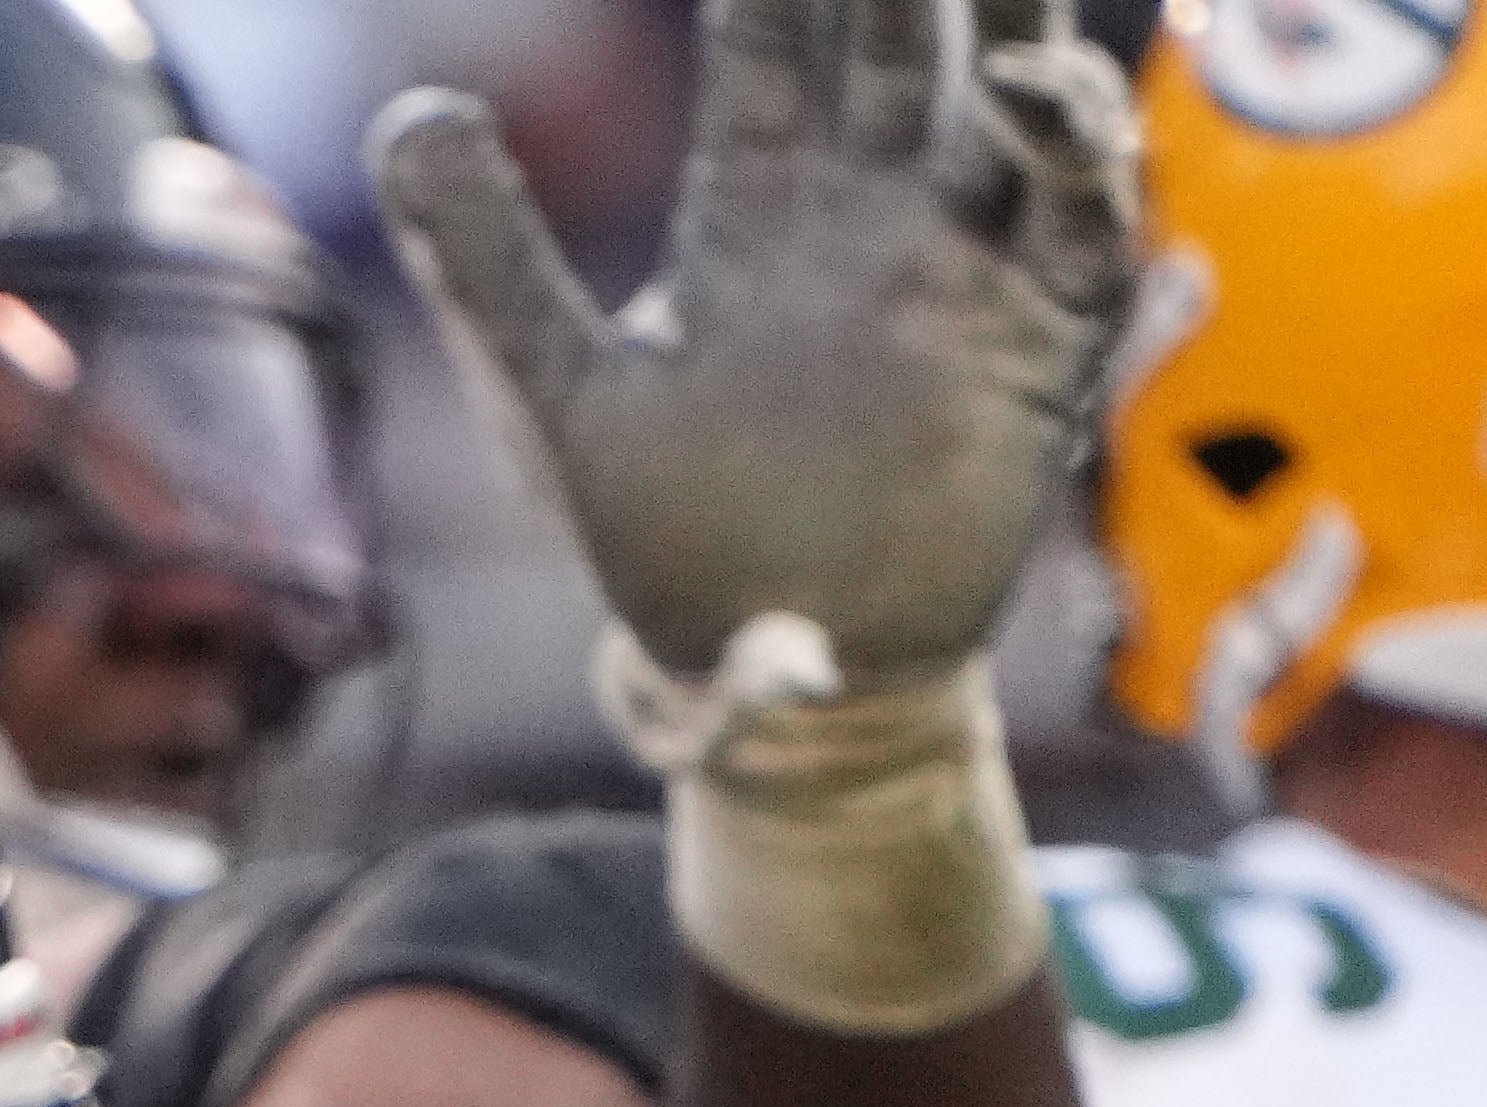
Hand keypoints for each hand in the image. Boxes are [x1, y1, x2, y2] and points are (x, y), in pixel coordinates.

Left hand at [372, 0, 1134, 692]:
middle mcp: (869, 212)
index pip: (775, 42)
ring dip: (1015, 17)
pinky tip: (1027, 86)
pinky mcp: (1035, 341)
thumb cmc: (661, 528)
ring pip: (1009, 104)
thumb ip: (485, 255)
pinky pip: (1079, 221)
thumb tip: (407, 113)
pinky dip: (1069, 147)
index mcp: (755, 204)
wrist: (763, 663)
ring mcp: (960, 268)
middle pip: (903, 40)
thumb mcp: (553, 388)